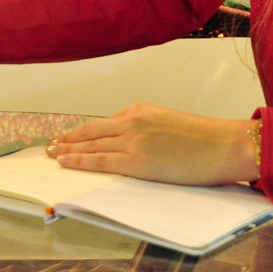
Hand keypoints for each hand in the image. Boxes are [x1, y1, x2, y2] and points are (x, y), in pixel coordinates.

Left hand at [46, 103, 257, 185]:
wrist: (224, 144)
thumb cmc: (205, 139)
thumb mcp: (169, 123)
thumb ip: (146, 129)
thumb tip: (129, 142)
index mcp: (140, 110)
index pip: (104, 123)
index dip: (83, 131)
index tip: (69, 136)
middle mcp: (132, 121)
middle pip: (90, 131)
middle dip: (67, 138)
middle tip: (49, 145)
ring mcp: (133, 140)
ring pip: (90, 145)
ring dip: (67, 149)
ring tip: (51, 154)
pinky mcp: (137, 161)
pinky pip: (99, 161)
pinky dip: (79, 161)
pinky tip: (65, 161)